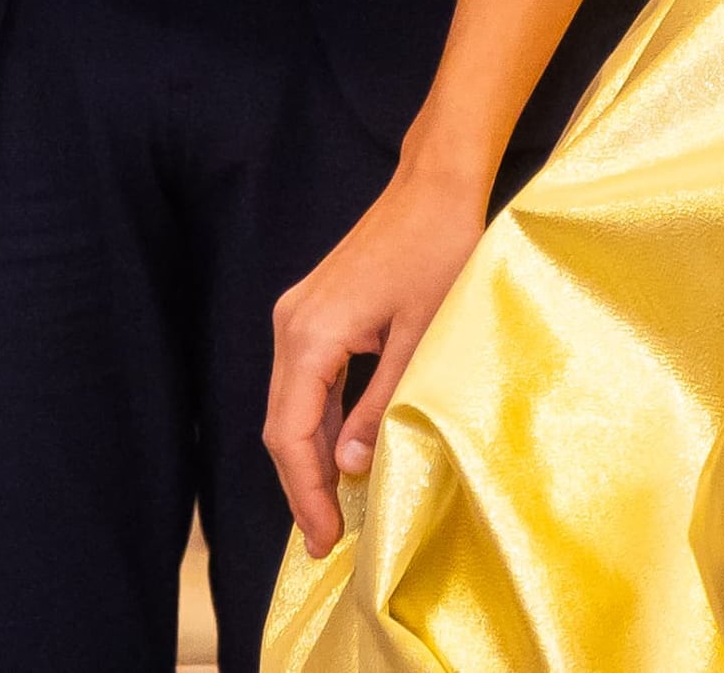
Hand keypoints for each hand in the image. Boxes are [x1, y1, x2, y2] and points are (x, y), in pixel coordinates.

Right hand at [263, 161, 487, 547]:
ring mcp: (298, 314)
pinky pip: (307, 379)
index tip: (323, 538)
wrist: (436, 184)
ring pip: (293, 404)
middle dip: (302, 485)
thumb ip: (380, 404)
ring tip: (332, 509)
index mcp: (310, 334)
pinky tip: (338, 453)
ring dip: (310, 455)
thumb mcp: (420, 338)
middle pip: (283, 424)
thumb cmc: (440, 250)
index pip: (290, 435)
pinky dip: (319, 420)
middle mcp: (292, 324)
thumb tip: (346, 466)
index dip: (304, 493)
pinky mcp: (314, 310)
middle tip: (325, 539)